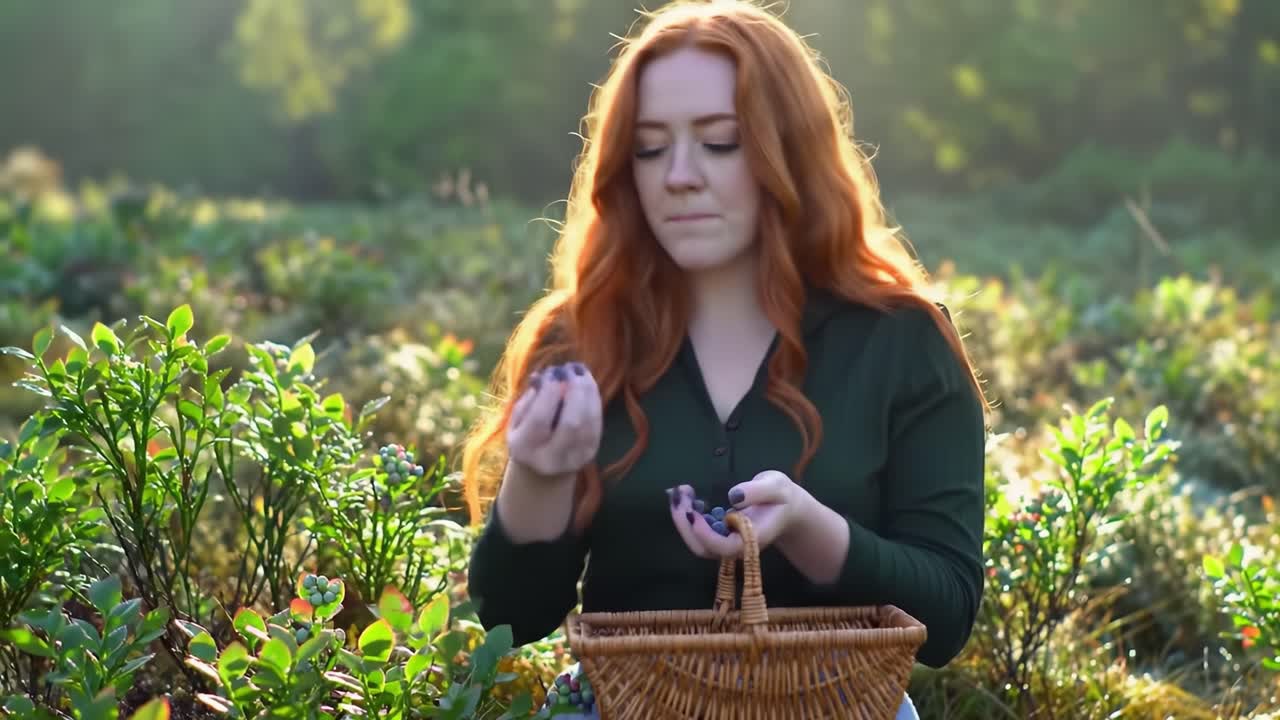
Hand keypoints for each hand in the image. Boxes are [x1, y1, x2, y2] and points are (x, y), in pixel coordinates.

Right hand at [506, 362, 602, 477]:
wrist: (543, 471)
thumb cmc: (526, 438)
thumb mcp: (517, 420)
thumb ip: (529, 399)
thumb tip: (544, 375)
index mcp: (526, 449)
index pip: (540, 418)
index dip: (549, 392)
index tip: (552, 372)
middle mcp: (552, 458)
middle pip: (571, 423)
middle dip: (573, 390)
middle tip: (570, 368)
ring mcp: (576, 457)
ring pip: (588, 421)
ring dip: (587, 390)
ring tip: (580, 371)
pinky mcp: (592, 451)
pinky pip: (597, 421)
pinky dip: (594, 399)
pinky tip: (588, 384)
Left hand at [666, 470, 809, 558]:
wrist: (785, 508)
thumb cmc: (781, 497)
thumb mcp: (776, 486)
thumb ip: (758, 491)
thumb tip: (733, 496)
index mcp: (753, 539)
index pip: (726, 548)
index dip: (707, 536)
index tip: (694, 514)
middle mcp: (737, 546)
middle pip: (705, 549)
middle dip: (685, 526)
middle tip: (679, 496)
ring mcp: (725, 541)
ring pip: (697, 542)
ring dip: (682, 519)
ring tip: (680, 492)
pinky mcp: (718, 534)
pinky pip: (698, 532)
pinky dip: (686, 515)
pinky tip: (685, 494)